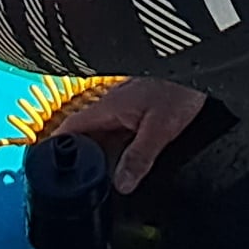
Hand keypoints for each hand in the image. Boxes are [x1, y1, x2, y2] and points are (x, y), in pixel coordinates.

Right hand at [53, 77, 207, 193]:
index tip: (44, 166)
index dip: (54, 146)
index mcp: (109, 107)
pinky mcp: (141, 109)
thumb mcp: (160, 128)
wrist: (204, 62)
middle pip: (86, 136)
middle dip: (80, 159)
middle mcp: (113, 106)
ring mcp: (127, 107)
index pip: (70, 128)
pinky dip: (118, 149)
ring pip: (105, 136)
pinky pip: (121, 133)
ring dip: (101, 155)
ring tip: (100, 182)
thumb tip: (121, 184)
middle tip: (77, 186)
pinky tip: (126, 164)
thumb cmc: (181, 88)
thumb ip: (139, 156)